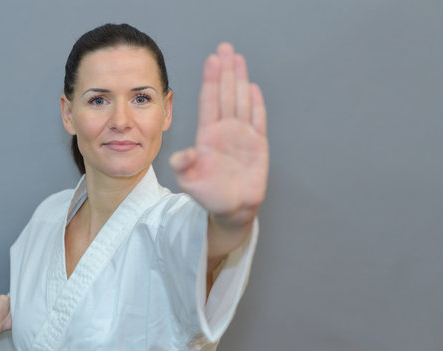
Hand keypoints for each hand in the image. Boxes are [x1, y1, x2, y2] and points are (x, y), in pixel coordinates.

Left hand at [170, 43, 267, 225]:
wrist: (232, 210)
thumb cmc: (209, 198)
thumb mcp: (190, 183)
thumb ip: (184, 168)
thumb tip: (184, 154)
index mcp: (208, 136)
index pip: (209, 101)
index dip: (211, 80)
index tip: (211, 59)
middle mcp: (224, 131)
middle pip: (226, 94)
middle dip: (225, 71)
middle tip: (225, 47)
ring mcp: (241, 136)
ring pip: (241, 101)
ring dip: (240, 80)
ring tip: (238, 59)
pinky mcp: (258, 145)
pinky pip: (258, 120)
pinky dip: (257, 104)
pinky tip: (253, 87)